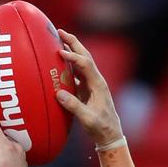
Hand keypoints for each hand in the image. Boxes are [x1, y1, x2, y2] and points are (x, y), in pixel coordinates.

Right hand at [54, 28, 121, 145]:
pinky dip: (68, 65)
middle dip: (73, 43)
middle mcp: (96, 81)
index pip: (86, 64)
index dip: (73, 56)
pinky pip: (76, 73)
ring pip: (81, 62)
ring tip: (57, 41)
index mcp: (98, 85)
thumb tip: (59, 93)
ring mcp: (91, 84)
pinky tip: (58, 62)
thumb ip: (74, 106)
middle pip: (85, 56)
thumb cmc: (101, 127)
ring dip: (70, 50)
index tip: (60, 52)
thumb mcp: (88, 119)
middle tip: (59, 31)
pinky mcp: (86, 90)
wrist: (110, 135)